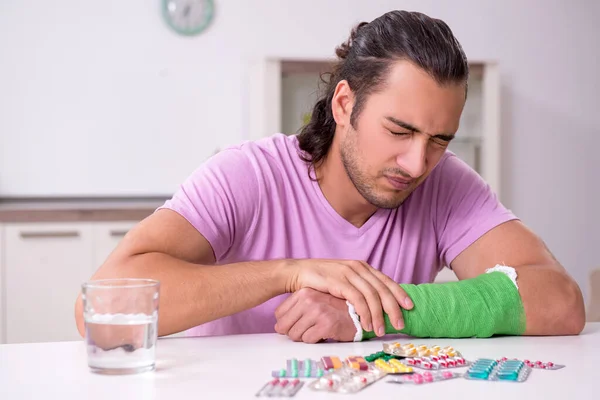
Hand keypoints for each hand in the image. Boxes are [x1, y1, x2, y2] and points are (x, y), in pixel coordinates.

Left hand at [274, 288, 356, 342]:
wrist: (359, 312)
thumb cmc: (333, 309)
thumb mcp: (314, 301)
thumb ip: (296, 308)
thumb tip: (278, 326)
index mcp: (303, 292)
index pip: (279, 314)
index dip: (287, 323)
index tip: (298, 324)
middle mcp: (309, 299)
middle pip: (284, 326)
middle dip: (293, 332)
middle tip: (307, 330)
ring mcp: (317, 311)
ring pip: (295, 335)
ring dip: (305, 337)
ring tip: (317, 330)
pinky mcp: (326, 324)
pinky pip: (308, 340)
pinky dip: (315, 340)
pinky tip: (324, 333)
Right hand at [284, 259, 412, 336]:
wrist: (298, 273)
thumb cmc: (320, 279)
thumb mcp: (344, 280)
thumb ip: (359, 286)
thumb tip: (375, 302)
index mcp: (362, 266)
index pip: (386, 280)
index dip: (399, 293)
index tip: (409, 307)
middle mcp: (358, 267)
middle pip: (383, 289)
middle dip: (394, 308)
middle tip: (400, 324)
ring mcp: (348, 273)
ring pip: (372, 295)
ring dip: (379, 315)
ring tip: (381, 330)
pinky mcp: (339, 281)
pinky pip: (358, 299)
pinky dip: (365, 313)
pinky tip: (367, 324)